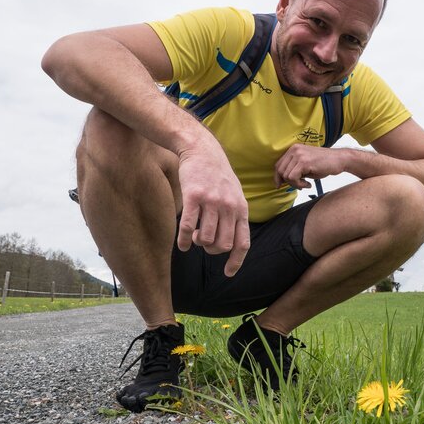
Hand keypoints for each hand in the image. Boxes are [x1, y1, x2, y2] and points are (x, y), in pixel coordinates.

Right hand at [176, 142, 249, 276]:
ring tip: (194, 237)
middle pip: (222, 245)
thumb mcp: (236, 194)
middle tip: (204, 243)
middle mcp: (228, 206)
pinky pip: (187, 227)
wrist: (202, 150)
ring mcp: (211, 202)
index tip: (227, 273)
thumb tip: (229, 244)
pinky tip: (181, 244)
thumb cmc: (218, 176)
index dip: (236, 261)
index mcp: (241, 208)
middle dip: (212, 251)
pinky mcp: (193, 197)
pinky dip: (183, 241)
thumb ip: (235, 217)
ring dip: (198, 244)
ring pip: (205, 239)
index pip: (242, 242)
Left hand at [274, 144, 344, 189]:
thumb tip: (282, 181)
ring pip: (286, 176)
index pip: (278, 165)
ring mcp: (299, 155)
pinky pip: (293, 178)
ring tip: (305, 184)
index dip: (278, 177)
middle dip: (288, 182)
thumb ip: (293, 169)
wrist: (339, 160)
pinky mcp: (304, 162)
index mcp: (293, 149)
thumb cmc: (324, 164)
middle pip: (280, 171)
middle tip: (299, 185)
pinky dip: (299, 184)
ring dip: (295, 184)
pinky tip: (308, 184)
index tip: (280, 185)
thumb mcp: (305, 165)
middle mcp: (294, 150)